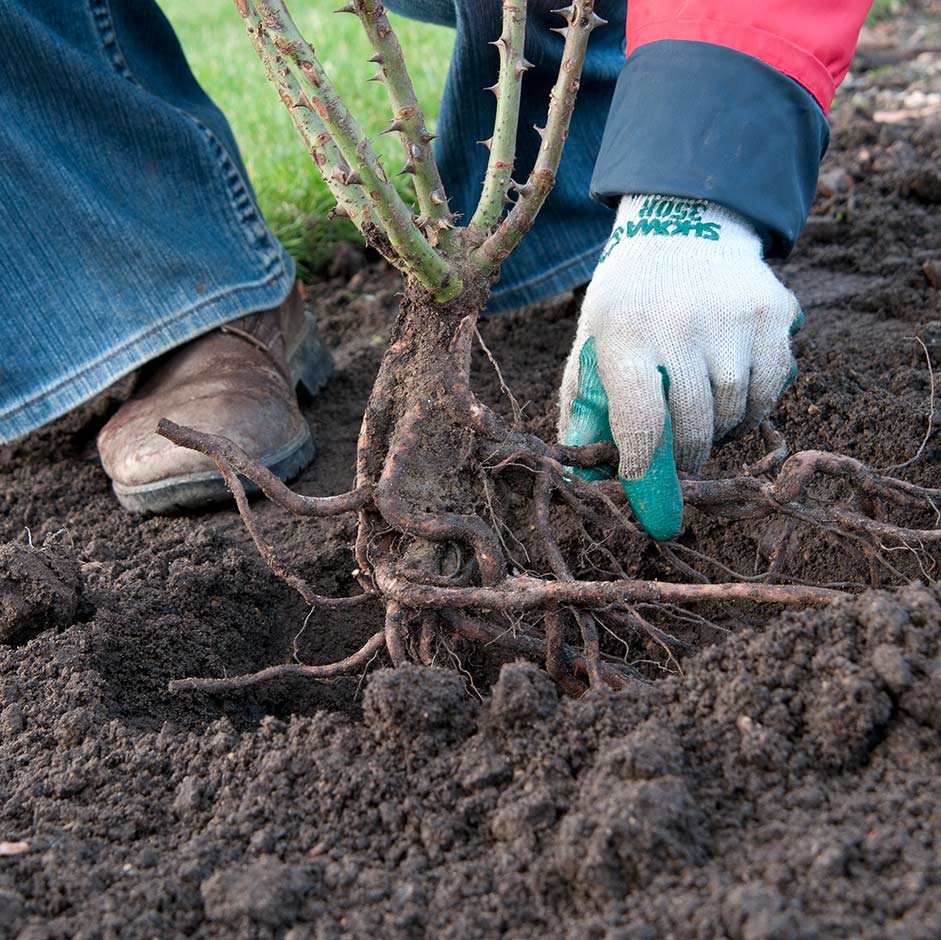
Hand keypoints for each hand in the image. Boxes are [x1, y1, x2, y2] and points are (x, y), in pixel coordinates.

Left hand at [558, 194, 802, 539]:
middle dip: (684, 459)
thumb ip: (586, 414)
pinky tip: (731, 398)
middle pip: (692, 426)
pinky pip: (770, 390)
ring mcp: (732, 316)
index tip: (645, 492)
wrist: (680, 232)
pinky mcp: (772, 312)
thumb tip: (588, 481)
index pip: (641, 420)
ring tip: (701, 422)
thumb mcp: (591, 348)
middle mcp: (680, 322)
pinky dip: (753, 410)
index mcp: (623, 333)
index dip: (645, 468)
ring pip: (734, 413)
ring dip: (719, 434)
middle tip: (677, 463)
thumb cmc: (627, 308)